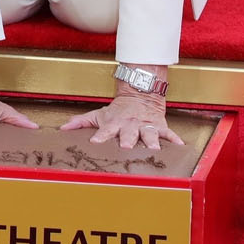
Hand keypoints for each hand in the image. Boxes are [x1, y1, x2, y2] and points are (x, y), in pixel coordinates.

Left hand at [61, 94, 184, 149]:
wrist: (140, 93)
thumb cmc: (117, 110)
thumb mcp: (99, 114)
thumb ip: (81, 122)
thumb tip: (63, 129)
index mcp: (115, 123)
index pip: (106, 131)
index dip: (100, 137)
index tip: (94, 143)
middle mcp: (130, 125)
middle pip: (129, 134)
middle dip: (128, 141)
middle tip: (127, 149)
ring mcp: (145, 126)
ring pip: (149, 134)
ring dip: (151, 142)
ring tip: (155, 150)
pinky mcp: (159, 126)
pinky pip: (168, 133)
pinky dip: (174, 140)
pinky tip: (180, 146)